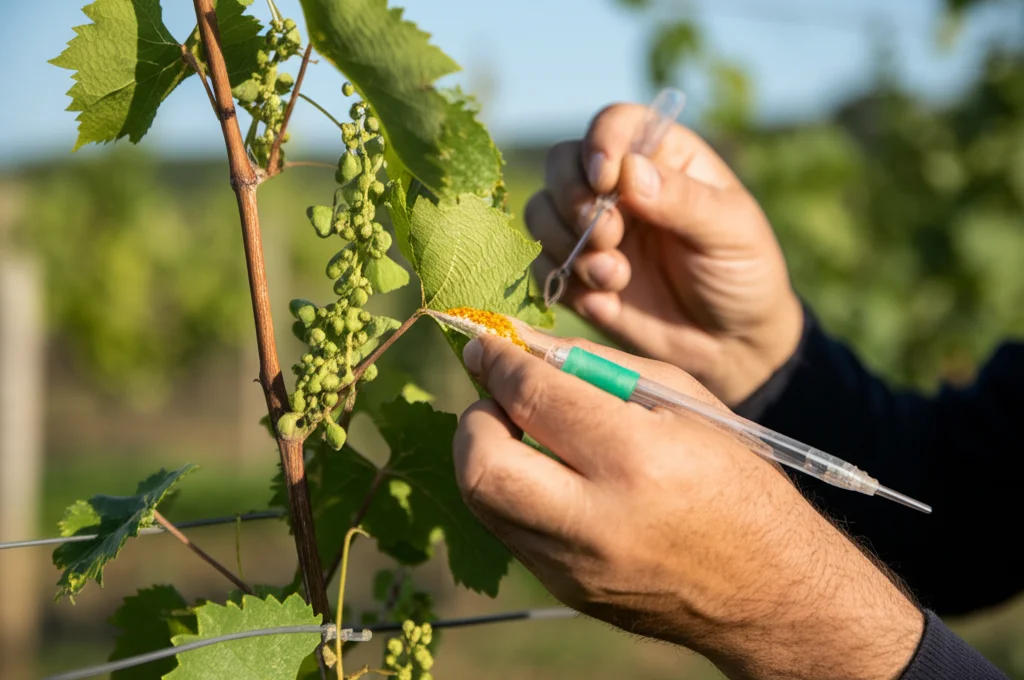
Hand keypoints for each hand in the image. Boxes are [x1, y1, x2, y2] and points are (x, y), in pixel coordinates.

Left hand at [454, 331, 922, 679]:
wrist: (772, 592)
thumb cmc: (738, 480)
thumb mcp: (685, 403)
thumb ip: (601, 369)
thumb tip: (526, 349)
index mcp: (637, 459)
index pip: (535, 398)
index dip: (498, 363)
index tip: (486, 346)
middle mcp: (596, 521)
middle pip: (482, 465)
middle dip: (476, 418)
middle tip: (498, 397)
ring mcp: (575, 567)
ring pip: (483, 502)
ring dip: (488, 453)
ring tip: (523, 431)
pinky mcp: (566, 591)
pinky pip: (511, 529)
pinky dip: (514, 490)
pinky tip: (546, 473)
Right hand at [526, 104, 803, 404]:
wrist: (731, 345)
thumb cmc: (742, 274)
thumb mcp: (729, 231)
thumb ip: (682, 200)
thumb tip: (628, 170)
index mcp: (661, 157)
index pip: (614, 124)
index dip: (600, 144)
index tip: (604, 180)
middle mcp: (618, 187)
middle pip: (562, 163)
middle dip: (573, 200)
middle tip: (608, 236)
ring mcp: (592, 230)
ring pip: (541, 212)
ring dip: (566, 243)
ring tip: (613, 277)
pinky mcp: (575, 274)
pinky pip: (541, 265)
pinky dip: (563, 281)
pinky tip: (605, 299)